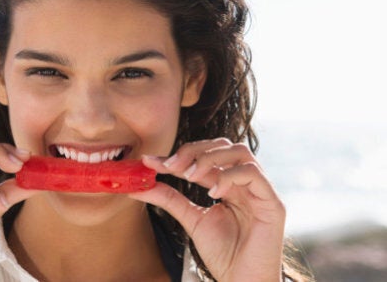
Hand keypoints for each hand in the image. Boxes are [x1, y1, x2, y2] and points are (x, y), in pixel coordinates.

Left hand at [129, 138, 284, 281]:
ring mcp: (261, 190)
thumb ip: (170, 199)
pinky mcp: (273, 203)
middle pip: (224, 145)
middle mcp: (246, 182)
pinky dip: (229, 176)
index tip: (151, 161)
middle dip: (194, 151)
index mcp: (229, 184)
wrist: (242, 281)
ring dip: (210, 158)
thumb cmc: (223, 254)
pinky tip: (213, 192)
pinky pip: (253, 173)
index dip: (179, 155)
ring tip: (190, 175)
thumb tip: (140, 185)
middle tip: (170, 166)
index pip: (205, 157)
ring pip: (240, 152)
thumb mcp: (191, 219)